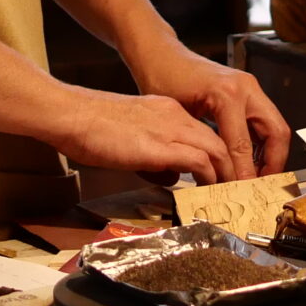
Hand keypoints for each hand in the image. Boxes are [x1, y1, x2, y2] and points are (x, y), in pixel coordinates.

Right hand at [55, 86, 235, 182]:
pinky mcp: (161, 146)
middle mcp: (174, 116)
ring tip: (226, 194)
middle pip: (219, 141)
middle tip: (232, 189)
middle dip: (229, 168)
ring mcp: (169, 129)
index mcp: (167, 111)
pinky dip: (209, 178)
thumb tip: (173, 176)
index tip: (220, 176)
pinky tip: (207, 191)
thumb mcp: (131, 139)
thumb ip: (156, 156)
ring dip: (225, 175)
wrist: (72, 115)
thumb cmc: (90, 127)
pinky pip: (200, 162)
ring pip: (217, 150)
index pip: (206, 134)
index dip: (217, 157)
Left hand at [123, 39, 292, 179]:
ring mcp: (249, 87)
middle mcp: (245, 88)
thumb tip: (216, 176)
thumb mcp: (179, 117)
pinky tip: (248, 159)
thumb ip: (202, 146)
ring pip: (274, 126)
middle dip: (274, 162)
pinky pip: (263, 120)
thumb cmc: (162, 78)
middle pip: (276, 132)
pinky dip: (261, 142)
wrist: (160, 54)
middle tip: (262, 186)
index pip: (243, 145)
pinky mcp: (247, 91)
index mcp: (227, 94)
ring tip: (256, 177)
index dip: (244, 173)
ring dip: (270, 153)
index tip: (243, 192)